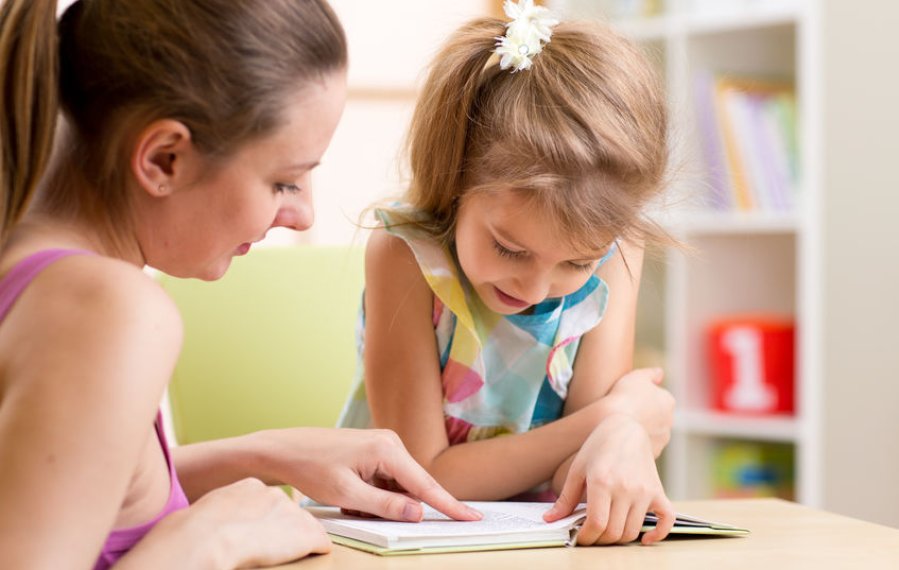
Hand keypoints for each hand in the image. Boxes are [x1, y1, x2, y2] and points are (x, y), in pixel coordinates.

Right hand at [123, 478, 329, 568]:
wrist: (207, 537)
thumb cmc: (195, 531)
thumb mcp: (209, 509)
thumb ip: (224, 511)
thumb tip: (219, 524)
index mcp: (251, 487)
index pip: (269, 502)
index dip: (266, 521)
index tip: (259, 532)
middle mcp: (276, 495)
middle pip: (290, 514)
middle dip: (284, 530)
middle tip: (269, 546)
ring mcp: (293, 513)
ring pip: (306, 528)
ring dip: (297, 542)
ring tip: (280, 556)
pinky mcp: (307, 533)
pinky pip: (321, 543)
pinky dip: (316, 552)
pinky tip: (307, 558)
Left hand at [263, 428, 481, 522]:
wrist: (284, 449)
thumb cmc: (312, 468)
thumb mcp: (347, 495)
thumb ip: (385, 506)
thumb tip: (419, 512)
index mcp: (387, 450)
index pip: (425, 485)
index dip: (450, 506)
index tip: (472, 518)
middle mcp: (390, 443)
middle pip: (412, 487)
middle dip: (395, 507)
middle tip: (359, 506)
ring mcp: (383, 445)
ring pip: (397, 487)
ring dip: (379, 502)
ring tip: (347, 499)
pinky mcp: (375, 451)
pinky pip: (385, 481)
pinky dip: (372, 495)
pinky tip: (349, 493)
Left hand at [543, 414, 674, 544]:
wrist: (625, 428)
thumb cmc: (598, 447)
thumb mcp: (577, 469)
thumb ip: (565, 498)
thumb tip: (550, 520)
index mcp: (602, 482)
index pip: (596, 523)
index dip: (586, 537)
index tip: (579, 538)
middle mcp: (626, 488)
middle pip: (614, 531)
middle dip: (599, 540)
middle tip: (590, 536)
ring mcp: (644, 491)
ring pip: (632, 530)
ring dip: (618, 539)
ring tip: (607, 532)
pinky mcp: (658, 491)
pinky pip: (666, 520)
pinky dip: (657, 534)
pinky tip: (645, 539)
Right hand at [601, 368, 674, 455]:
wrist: (614, 426)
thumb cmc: (623, 398)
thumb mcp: (636, 377)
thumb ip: (650, 374)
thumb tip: (660, 373)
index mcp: (668, 401)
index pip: (658, 398)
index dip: (642, 398)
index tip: (628, 398)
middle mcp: (669, 421)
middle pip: (657, 417)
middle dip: (645, 416)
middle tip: (624, 413)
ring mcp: (661, 439)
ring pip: (651, 433)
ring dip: (641, 431)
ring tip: (621, 427)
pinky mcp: (651, 454)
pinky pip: (643, 448)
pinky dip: (636, 444)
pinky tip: (622, 439)